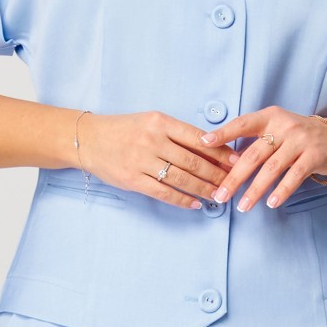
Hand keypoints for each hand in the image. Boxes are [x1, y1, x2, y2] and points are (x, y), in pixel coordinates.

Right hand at [75, 110, 237, 207]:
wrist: (89, 139)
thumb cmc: (124, 130)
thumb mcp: (151, 121)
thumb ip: (177, 133)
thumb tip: (210, 148)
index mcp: (160, 122)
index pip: (198, 138)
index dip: (220, 152)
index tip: (237, 161)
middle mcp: (153, 140)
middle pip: (193, 161)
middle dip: (217, 174)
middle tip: (233, 183)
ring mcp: (142, 161)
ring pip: (181, 178)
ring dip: (204, 189)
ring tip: (219, 196)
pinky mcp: (133, 179)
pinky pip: (163, 192)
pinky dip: (182, 200)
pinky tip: (196, 204)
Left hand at [197, 106, 326, 209]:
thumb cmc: (296, 137)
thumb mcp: (276, 129)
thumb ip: (254, 140)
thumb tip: (222, 160)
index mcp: (270, 117)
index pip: (243, 123)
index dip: (223, 133)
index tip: (204, 143)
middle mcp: (284, 126)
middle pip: (254, 154)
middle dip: (234, 177)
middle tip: (220, 195)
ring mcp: (300, 141)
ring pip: (272, 168)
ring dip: (255, 189)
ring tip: (243, 206)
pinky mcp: (314, 156)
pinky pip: (294, 176)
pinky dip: (282, 191)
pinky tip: (271, 203)